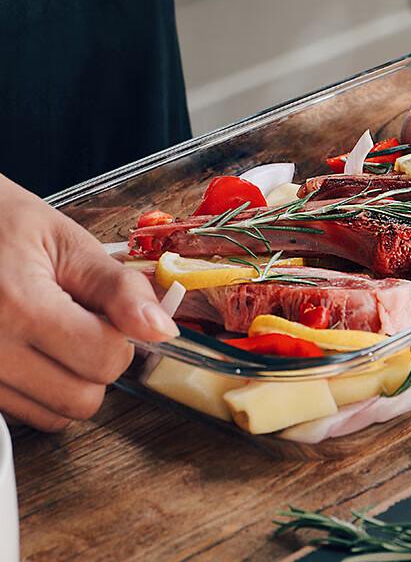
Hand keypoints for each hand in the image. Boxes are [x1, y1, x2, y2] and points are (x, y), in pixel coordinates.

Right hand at [0, 175, 177, 430]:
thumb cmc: (7, 227)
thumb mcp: (68, 243)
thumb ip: (120, 288)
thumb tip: (162, 329)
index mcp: (18, 305)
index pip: (103, 359)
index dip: (122, 337)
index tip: (110, 314)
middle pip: (80, 398)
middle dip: (98, 363)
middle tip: (82, 324)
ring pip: (53, 416)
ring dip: (69, 381)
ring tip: (52, 334)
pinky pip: (23, 414)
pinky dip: (39, 390)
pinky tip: (33, 350)